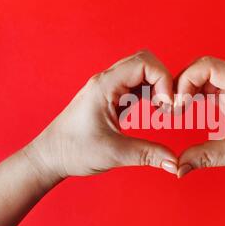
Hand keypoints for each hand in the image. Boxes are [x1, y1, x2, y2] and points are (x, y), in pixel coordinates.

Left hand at [23, 50, 177, 187]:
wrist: (50, 156)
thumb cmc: (73, 151)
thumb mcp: (114, 154)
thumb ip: (148, 155)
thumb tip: (175, 164)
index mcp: (105, 86)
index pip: (144, 63)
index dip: (163, 79)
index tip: (167, 105)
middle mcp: (106, 81)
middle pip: (144, 61)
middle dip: (163, 80)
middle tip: (167, 106)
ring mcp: (107, 88)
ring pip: (141, 72)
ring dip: (157, 86)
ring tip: (162, 109)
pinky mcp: (110, 97)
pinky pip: (134, 85)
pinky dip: (149, 93)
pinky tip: (153, 110)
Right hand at [176, 56, 224, 177]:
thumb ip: (205, 156)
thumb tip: (178, 166)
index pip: (208, 66)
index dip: (186, 80)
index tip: (177, 104)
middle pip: (204, 69)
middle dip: (183, 84)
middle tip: (171, 106)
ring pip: (206, 79)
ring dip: (188, 90)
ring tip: (175, 108)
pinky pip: (212, 92)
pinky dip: (196, 98)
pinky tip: (187, 110)